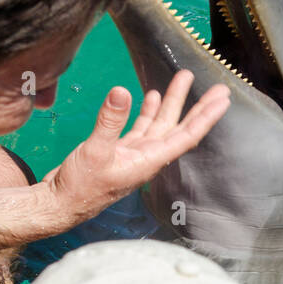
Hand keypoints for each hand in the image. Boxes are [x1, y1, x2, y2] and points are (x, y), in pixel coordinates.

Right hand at [45, 71, 229, 222]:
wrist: (59, 204)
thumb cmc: (79, 187)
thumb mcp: (94, 151)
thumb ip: (109, 122)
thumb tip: (121, 92)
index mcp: (149, 161)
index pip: (186, 135)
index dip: (205, 117)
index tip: (222, 100)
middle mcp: (147, 158)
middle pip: (178, 127)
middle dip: (197, 106)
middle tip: (218, 87)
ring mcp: (133, 155)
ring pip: (159, 125)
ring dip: (171, 103)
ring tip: (183, 79)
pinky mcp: (118, 152)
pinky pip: (140, 128)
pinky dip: (147, 112)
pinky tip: (152, 96)